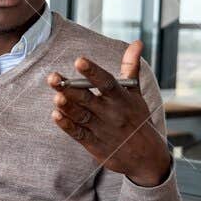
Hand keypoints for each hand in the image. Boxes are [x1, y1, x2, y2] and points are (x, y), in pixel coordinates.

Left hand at [48, 41, 172, 186]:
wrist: (147, 157)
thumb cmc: (138, 120)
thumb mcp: (137, 94)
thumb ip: (131, 68)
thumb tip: (137, 42)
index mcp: (122, 99)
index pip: (106, 83)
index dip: (92, 72)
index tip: (79, 60)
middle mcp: (111, 113)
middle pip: (88, 99)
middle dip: (70, 88)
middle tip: (53, 77)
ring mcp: (102, 130)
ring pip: (81, 116)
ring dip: (68, 107)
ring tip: (56, 97)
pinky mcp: (94, 144)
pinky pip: (79, 134)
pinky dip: (67, 125)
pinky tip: (56, 115)